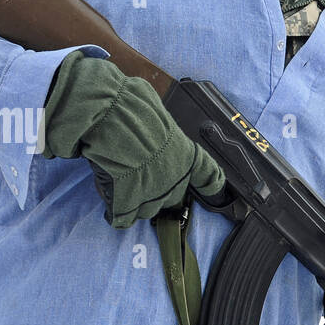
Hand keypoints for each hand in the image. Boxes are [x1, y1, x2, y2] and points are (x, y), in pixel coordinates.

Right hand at [42, 51, 223, 227]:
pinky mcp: (126, 205)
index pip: (209, 176)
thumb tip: (150, 122)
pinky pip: (123, 219)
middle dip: (158, 188)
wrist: (108, 118)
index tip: (215, 192)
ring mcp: (151, 196)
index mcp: (186, 155)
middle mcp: (173, 180)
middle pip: (171, 197)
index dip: (213, 186)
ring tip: (120, 182)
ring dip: (136, 201)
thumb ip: (158, 127)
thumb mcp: (155, 110)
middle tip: (140, 173)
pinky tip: (110, 207)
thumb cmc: (130, 105)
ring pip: (147, 210)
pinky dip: (115, 213)